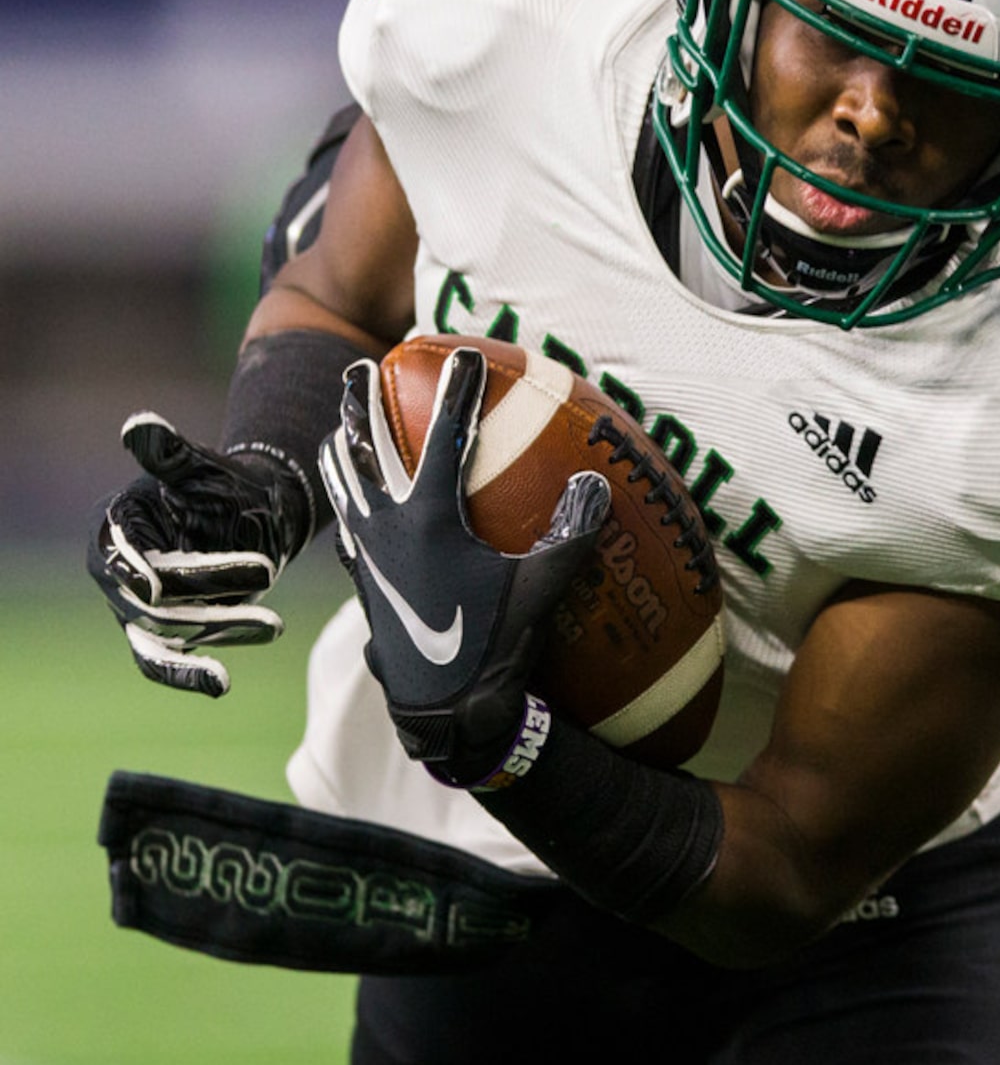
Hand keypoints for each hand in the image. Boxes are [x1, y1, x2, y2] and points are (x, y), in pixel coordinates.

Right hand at [88, 415, 312, 696]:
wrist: (254, 511)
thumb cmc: (219, 483)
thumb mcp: (197, 465)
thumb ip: (169, 453)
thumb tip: (140, 425)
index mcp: (115, 528)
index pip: (117, 553)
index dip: (133, 570)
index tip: (154, 585)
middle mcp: (120, 573)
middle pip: (150, 599)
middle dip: (204, 591)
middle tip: (264, 570)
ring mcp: (141, 609)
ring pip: (161, 637)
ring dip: (214, 635)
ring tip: (270, 625)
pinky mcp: (170, 634)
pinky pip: (172, 661)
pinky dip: (191, 674)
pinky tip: (219, 685)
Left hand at [319, 346, 611, 787]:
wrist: (441, 712)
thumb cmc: (492, 647)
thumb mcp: (542, 589)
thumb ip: (572, 535)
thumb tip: (596, 481)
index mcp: (428, 519)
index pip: (444, 438)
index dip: (457, 390)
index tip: (462, 352)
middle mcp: (387, 528)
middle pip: (368, 451)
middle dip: (365, 405)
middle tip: (362, 369)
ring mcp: (367, 556)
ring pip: (343, 487)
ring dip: (341, 449)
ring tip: (337, 425)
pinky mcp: (363, 584)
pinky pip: (346, 529)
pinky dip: (345, 506)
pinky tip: (346, 509)